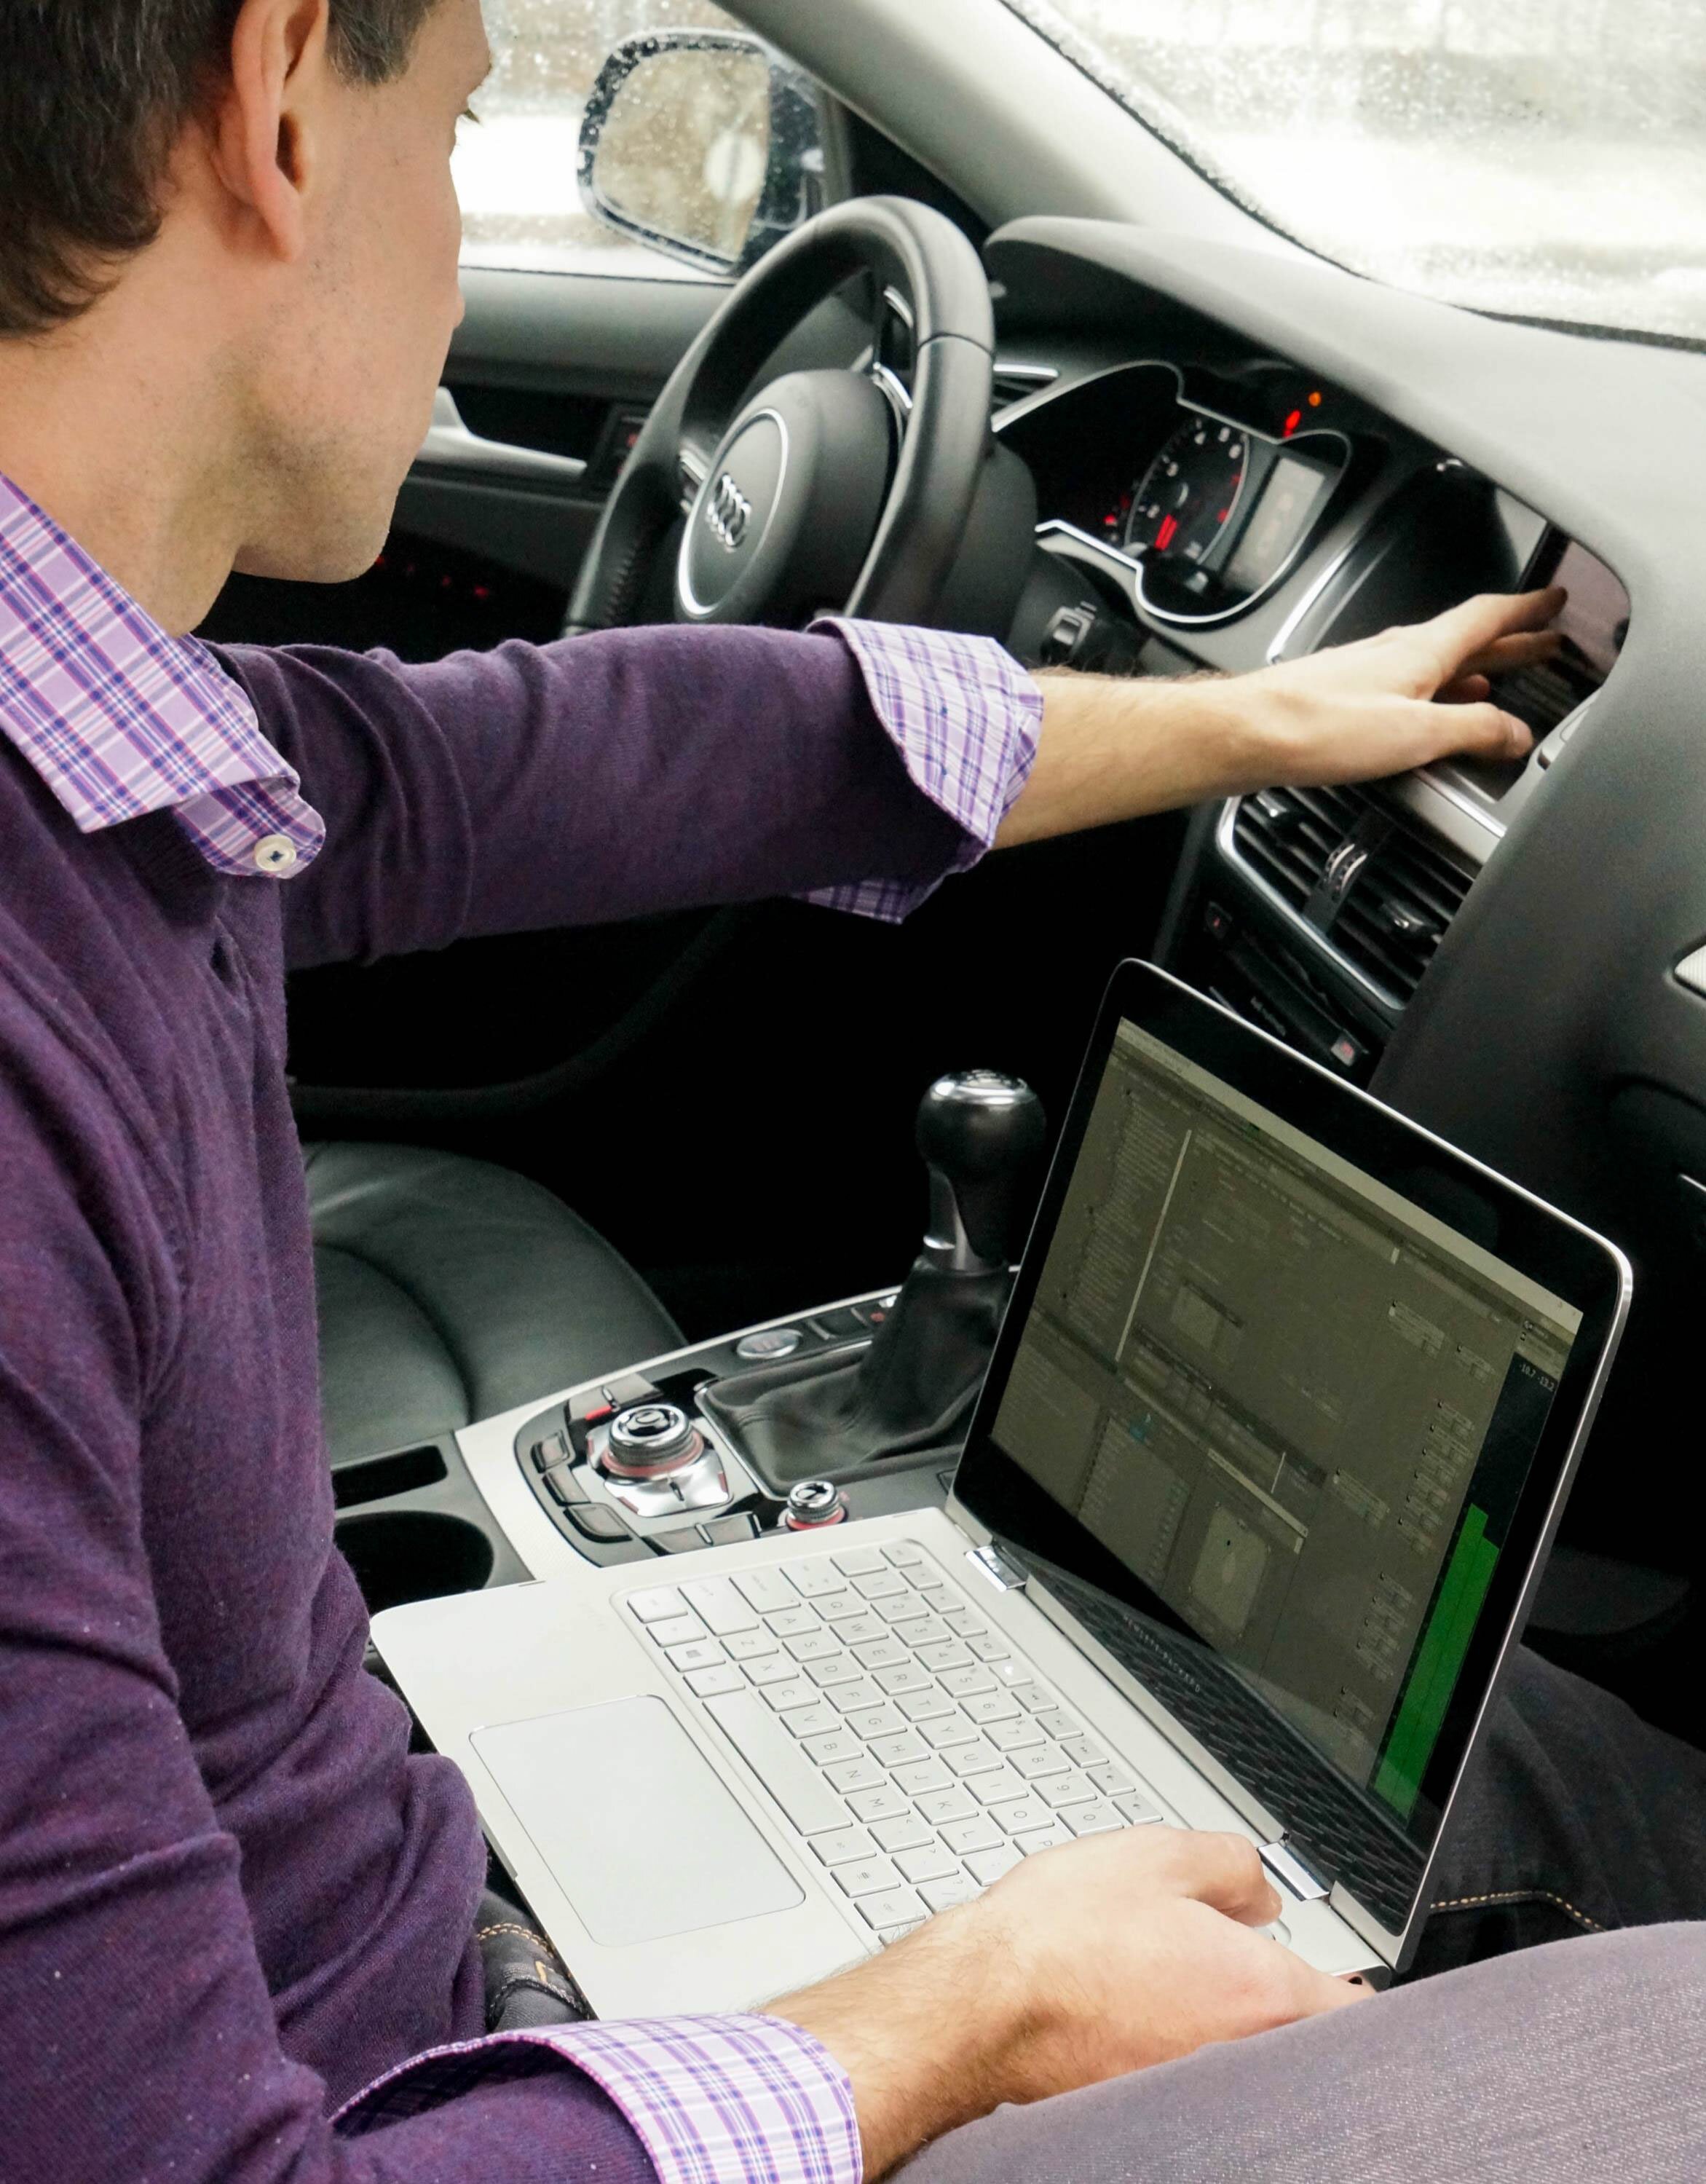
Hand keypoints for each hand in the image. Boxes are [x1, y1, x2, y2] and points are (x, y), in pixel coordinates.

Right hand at [769, 1827, 1367, 2178]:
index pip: (1357, 2012)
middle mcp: (1239, 2061)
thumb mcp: (1158, 1853)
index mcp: (1261, 1994)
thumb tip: (1258, 1886)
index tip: (1342, 1966)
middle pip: (1301, 2042)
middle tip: (1251, 1957)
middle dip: (1287, 2001)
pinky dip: (1179, 2047)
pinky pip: (1192, 2078)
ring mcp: (1194, 2093)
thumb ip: (1234, 1864)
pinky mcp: (1149, 2108)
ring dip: (1228, 2022)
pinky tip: (1136, 2006)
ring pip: (1243, 2060)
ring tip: (1177, 1976)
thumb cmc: (1059, 1937)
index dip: (1357, 1984)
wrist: (980, 2005)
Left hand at [1239, 586, 1565, 788]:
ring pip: (1438, 663)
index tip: (1554, 601)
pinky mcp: (1346, 697)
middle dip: (1511, 640)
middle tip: (1545, 640)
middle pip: (1467, 640)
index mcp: (1422, 651)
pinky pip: (1409, 686)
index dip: (1526, 609)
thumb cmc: (1320, 725)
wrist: (1248, 733)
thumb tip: (1515, 734)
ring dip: (1475, 668)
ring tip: (1501, 678)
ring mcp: (1369, 673)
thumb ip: (1473, 730)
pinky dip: (1436, 692)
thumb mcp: (1416, 733)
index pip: (1488, 616)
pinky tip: (1435, 709)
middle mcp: (1397, 653)